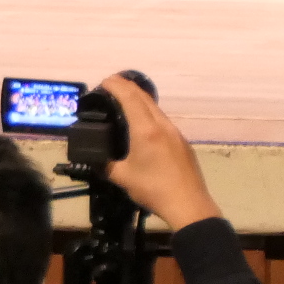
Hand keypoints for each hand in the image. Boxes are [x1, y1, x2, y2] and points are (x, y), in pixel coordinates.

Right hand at [97, 75, 220, 230]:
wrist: (188, 203)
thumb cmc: (153, 189)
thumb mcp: (123, 177)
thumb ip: (107, 165)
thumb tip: (95, 160)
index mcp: (147, 130)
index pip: (131, 99)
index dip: (117, 86)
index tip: (105, 81)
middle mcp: (163, 125)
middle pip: (145, 99)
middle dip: (128, 88)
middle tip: (111, 86)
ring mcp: (175, 133)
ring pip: (156, 109)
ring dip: (140, 101)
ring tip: (124, 102)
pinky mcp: (181, 142)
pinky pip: (162, 121)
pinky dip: (149, 114)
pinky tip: (142, 124)